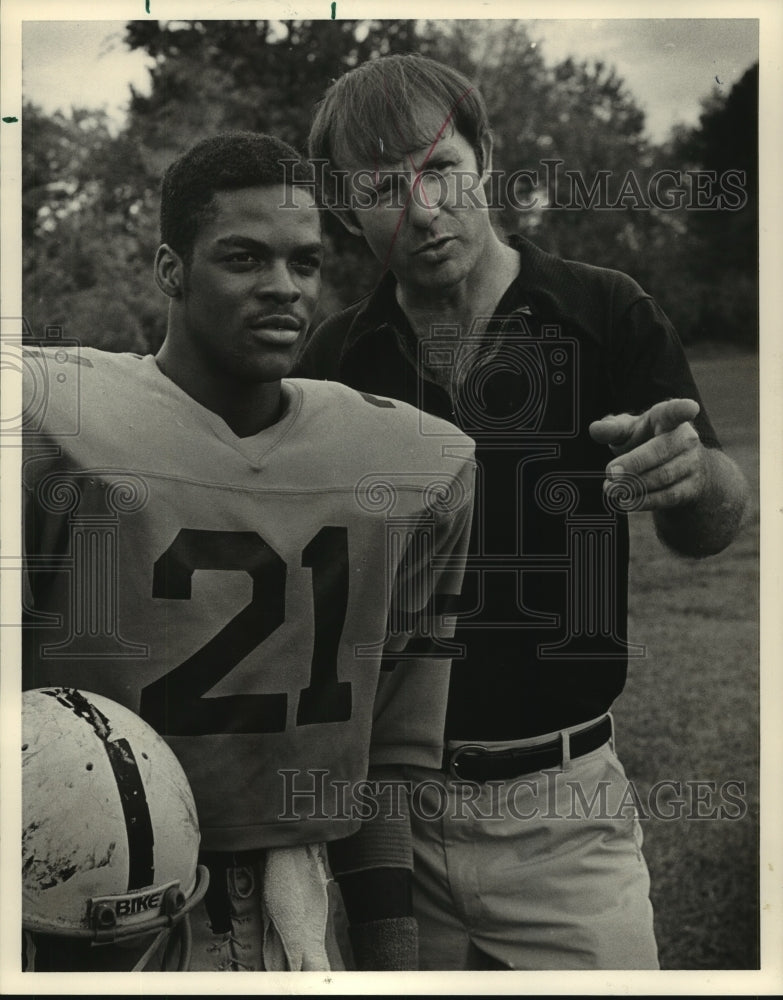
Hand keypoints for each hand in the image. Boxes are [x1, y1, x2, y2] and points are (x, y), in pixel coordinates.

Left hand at [588, 398, 706, 510]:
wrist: (677, 470)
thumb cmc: (646, 442)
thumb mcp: (628, 431)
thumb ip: (612, 429)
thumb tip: (595, 429)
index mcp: (668, 419)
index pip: (675, 411)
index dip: (682, 409)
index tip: (690, 408)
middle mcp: (685, 439)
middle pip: (661, 450)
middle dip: (634, 463)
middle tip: (610, 472)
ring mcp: (692, 464)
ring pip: (663, 476)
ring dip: (634, 485)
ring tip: (612, 489)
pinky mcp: (691, 488)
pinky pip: (668, 496)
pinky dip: (645, 501)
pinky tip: (626, 501)